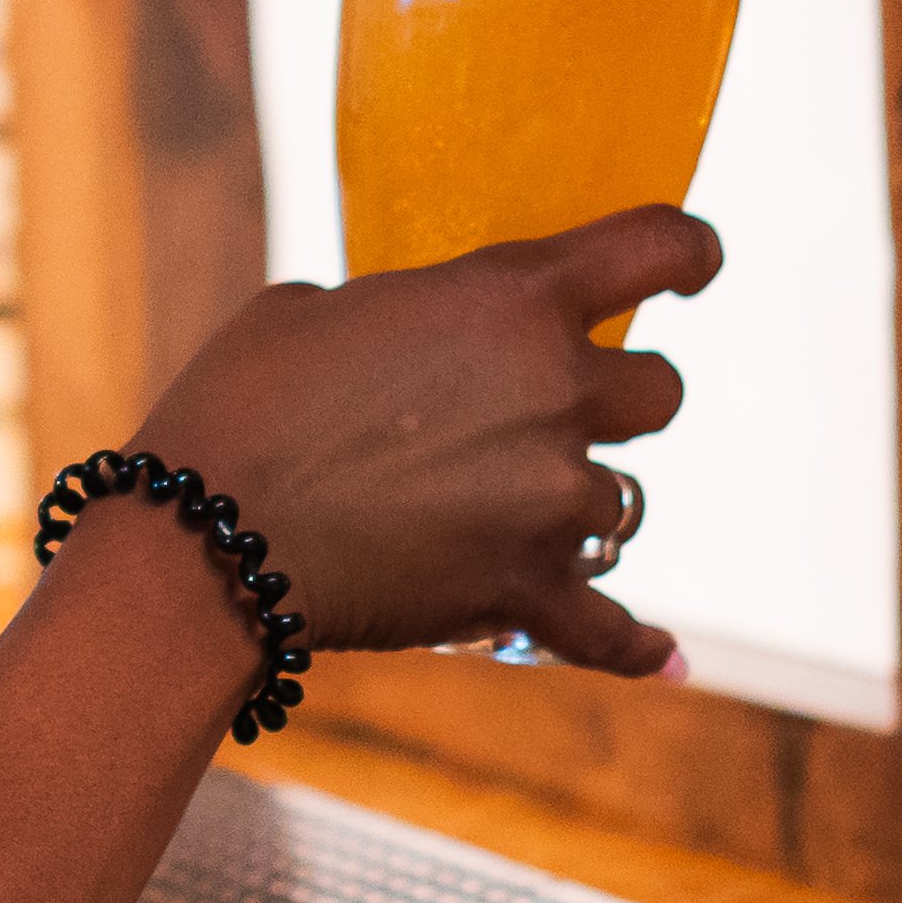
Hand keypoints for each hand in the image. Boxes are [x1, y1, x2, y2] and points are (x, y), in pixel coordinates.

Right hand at [119, 206, 714, 675]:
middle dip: (619, 395)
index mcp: (511, 299)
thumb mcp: (318, 310)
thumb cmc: (241, 403)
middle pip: (660, 389)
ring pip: (624, 500)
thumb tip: (421, 344)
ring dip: (576, 500)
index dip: (688, 251)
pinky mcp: (524, 594)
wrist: (206, 539)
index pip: (656, 246)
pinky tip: (666, 656)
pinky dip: (635, 645)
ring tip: (504, 509)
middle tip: (558, 407)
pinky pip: (610, 629)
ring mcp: (550, 501)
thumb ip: (407, 315)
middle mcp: (555, 393)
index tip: (694, 265)